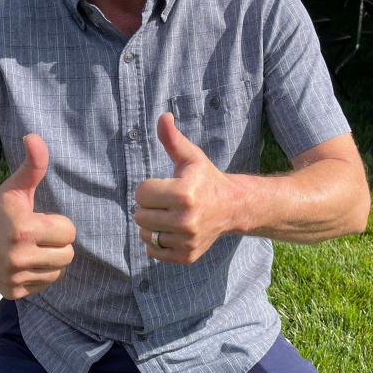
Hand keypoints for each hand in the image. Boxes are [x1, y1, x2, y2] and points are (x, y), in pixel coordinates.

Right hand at [0, 134, 75, 298]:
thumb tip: (35, 136)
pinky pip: (44, 284)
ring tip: (31, 247)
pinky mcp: (13, 293)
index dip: (57, 224)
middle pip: (68, 253)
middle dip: (57, 242)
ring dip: (50, 259)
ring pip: (58, 270)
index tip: (40, 219)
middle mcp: (19, 257)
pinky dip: (39, 274)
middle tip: (37, 234)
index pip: (69, 232)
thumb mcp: (13, 188)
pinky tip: (23, 262)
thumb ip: (32, 165)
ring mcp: (15, 277)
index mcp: (24, 229)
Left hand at [134, 113, 239, 263]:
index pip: (141, 194)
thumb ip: (173, 139)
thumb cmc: (206, 179)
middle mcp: (186, 220)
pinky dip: (156, 242)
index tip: (164, 186)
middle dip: (149, 206)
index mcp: (184, 194)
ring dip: (151, 225)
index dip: (149, 188)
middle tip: (166, 201)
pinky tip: (170, 230)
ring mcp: (187, 240)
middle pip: (140, 215)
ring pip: (145, 234)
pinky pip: (153, 251)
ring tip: (167, 216)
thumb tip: (162, 116)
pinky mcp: (186, 255)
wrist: (232, 207)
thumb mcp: (191, 156)